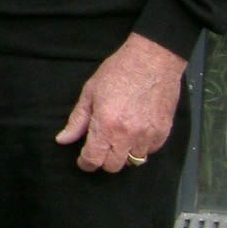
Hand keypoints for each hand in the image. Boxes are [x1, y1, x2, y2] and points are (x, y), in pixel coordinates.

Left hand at [54, 33, 186, 173]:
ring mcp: (148, 136)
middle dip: (103, 160)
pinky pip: (150, 151)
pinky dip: (141, 147)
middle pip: (113, 166)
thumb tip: (63, 140)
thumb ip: (77, 120)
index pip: (94, 159)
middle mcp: (128, 136)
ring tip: (118, 138)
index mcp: (106, 125)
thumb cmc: (118, 71)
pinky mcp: (164, 133)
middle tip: (100, 147)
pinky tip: (135, 132)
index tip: (83, 160)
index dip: (85, 163)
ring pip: (133, 162)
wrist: (153, 60)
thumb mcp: (90, 92)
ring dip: (123, 154)